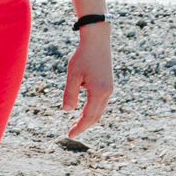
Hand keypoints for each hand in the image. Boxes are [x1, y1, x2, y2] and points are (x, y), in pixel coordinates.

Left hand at [62, 21, 113, 138]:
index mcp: (99, 92)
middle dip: (84, 125)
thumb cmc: (83, 55)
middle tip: (71, 132)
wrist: (97, 39)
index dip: (79, 127)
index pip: (88, 116)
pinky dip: (92, 109)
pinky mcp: (108, 83)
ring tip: (75, 123)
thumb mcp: (73, 75)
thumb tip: (67, 110)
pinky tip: (82, 109)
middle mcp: (107, 92)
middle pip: (96, 116)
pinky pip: (100, 102)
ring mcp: (109, 88)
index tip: (70, 135)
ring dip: (88, 117)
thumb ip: (70, 93)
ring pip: (99, 109)